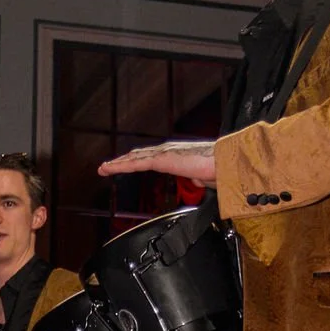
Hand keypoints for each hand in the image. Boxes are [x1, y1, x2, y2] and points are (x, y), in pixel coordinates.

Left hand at [98, 139, 216, 185]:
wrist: (226, 164)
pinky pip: (136, 164)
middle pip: (138, 155)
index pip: (150, 157)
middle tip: (107, 166)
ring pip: (133, 159)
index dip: (136, 161)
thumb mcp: (205, 178)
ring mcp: (163, 154)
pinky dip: (120, 166)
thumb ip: (196, 179)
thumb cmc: (220, 170)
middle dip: (122, 161)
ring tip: (103, 168)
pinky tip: (110, 168)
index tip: (125, 164)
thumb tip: (196, 180)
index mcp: (176, 155)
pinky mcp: (161, 160)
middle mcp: (167, 150)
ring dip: (117, 163)